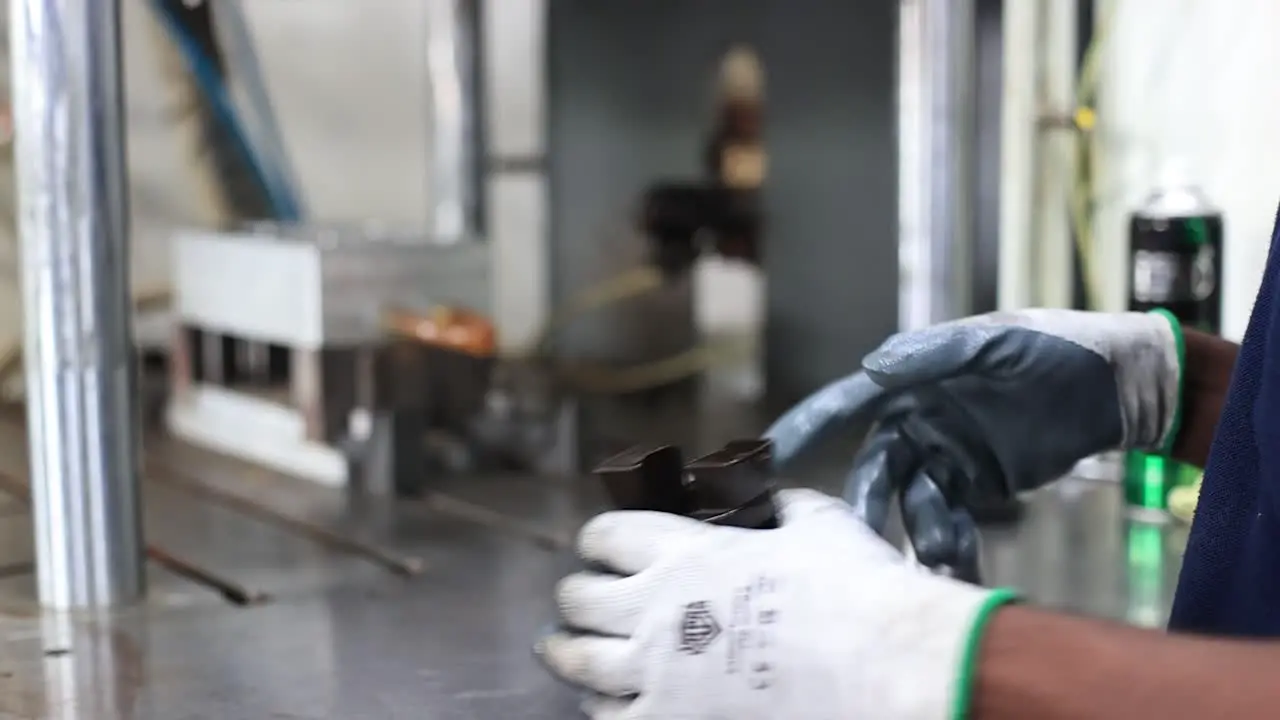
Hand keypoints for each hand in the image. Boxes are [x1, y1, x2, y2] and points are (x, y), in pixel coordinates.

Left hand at [536, 489, 1012, 719]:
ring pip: (579, 660)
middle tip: (580, 599)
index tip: (600, 547)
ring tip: (561, 650)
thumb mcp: (818, 521)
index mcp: (684, 553)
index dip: (598, 540)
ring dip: (567, 651)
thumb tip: (772, 501)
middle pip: (580, 597)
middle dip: (578, 595)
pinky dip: (601, 709)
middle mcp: (655, 610)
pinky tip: (604, 706)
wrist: (880, 667)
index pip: (607, 536)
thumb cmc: (855, 591)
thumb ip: (781, 506)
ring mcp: (656, 674)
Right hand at [764, 309, 1182, 575]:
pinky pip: (950, 519)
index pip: (848, 403)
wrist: (1120, 387)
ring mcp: (946, 454)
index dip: (806, 427)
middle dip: (865, 509)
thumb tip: (872, 368)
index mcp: (913, 379)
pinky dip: (951, 545)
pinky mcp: (977, 484)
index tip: (770, 454)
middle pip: (876, 469)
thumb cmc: (1058, 347)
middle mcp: (918, 418)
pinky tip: (961, 569)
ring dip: (918, 535)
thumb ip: (937, 353)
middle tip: (856, 549)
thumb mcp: (1000, 341)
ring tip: (936, 566)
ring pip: (912, 503)